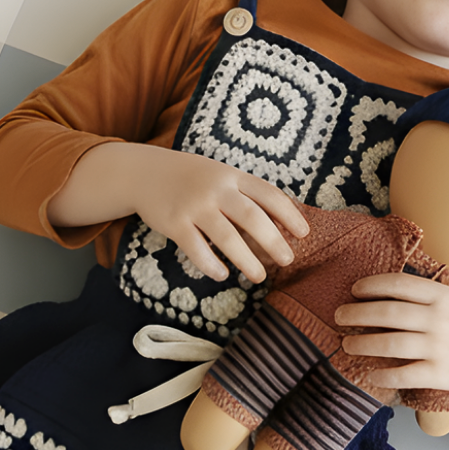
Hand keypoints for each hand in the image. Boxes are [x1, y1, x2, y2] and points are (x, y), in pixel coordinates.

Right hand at [51, 143, 307, 283]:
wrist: (144, 173)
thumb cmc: (191, 178)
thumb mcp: (220, 175)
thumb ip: (245, 193)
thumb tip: (280, 222)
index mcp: (233, 176)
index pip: (269, 194)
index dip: (289, 214)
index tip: (304, 234)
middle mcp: (216, 189)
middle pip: (253, 218)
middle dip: (274, 242)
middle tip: (287, 261)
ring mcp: (195, 206)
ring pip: (227, 238)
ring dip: (246, 260)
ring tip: (259, 277)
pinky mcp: (175, 223)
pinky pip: (197, 249)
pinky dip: (211, 265)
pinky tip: (221, 274)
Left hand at [335, 274, 448, 436]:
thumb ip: (422, 292)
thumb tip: (378, 286)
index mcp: (442, 295)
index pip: (398, 284)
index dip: (371, 286)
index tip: (354, 290)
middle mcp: (440, 319)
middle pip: (388, 313)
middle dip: (357, 314)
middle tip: (339, 316)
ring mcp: (440, 348)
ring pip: (391, 344)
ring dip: (362, 344)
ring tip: (346, 344)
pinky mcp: (439, 374)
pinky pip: (403, 375)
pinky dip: (381, 374)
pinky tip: (369, 373)